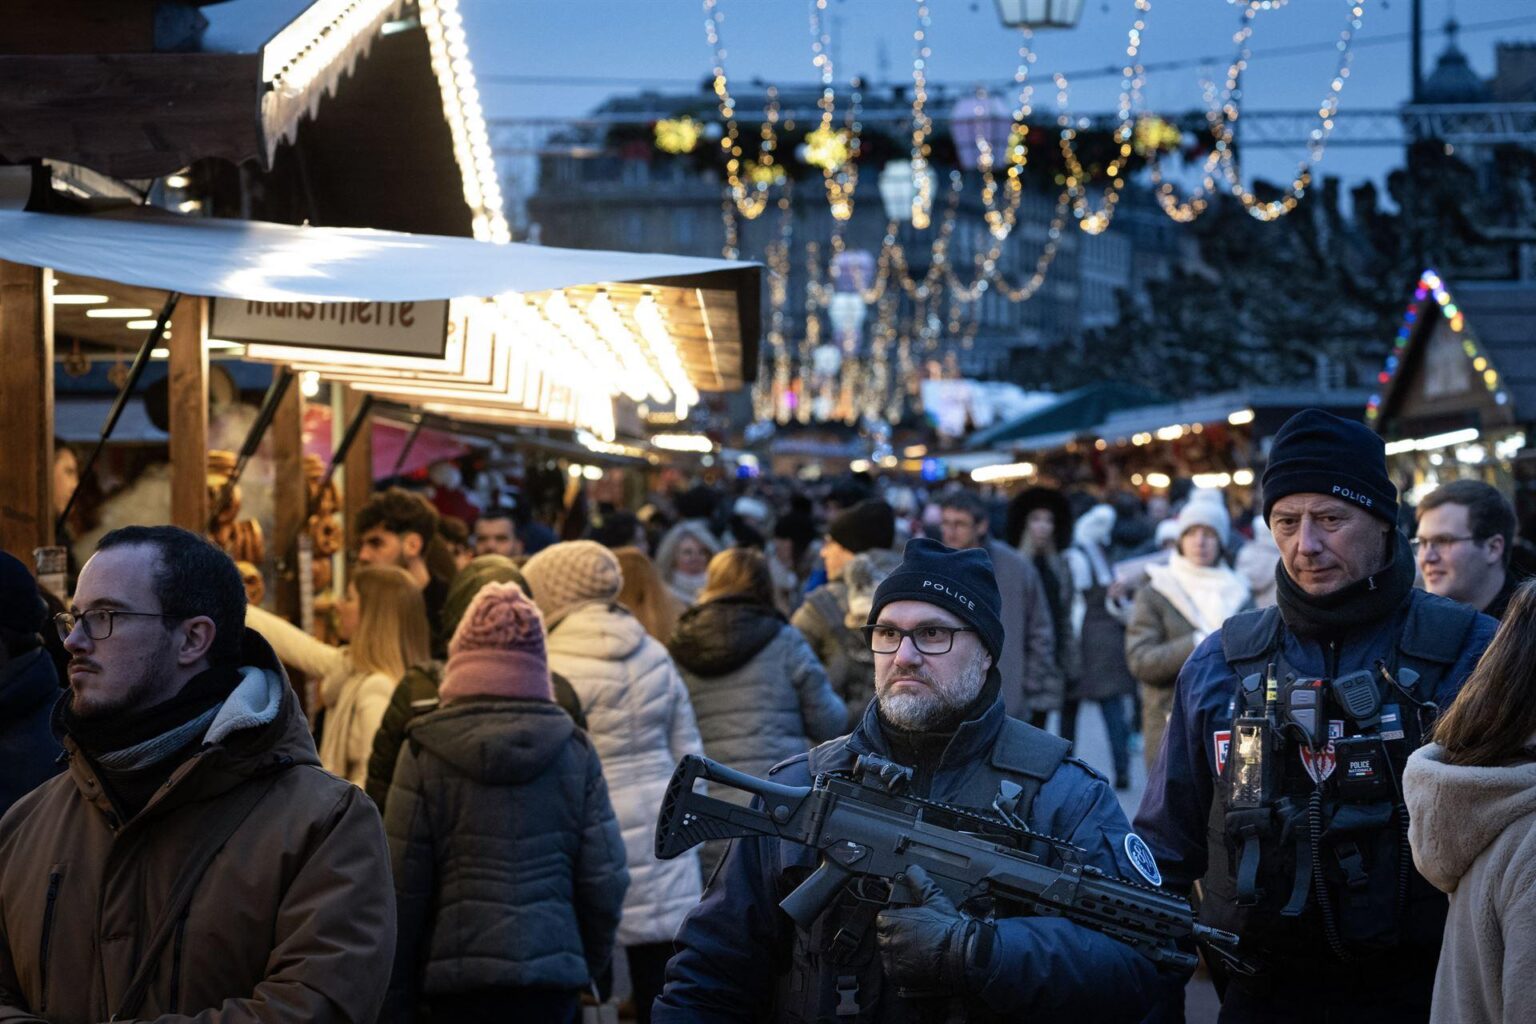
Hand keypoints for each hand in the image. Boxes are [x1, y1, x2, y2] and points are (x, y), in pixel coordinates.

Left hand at [875, 865, 983, 995]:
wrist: (959, 955)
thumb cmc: (947, 928)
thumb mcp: (934, 899)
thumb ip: (920, 882)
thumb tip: (913, 869)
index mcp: (891, 920)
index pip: (883, 918)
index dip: (896, 920)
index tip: (907, 923)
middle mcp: (887, 940)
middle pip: (884, 935)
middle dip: (897, 935)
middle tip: (915, 936)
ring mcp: (891, 959)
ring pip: (889, 952)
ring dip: (899, 951)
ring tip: (918, 949)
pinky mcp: (897, 974)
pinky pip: (893, 969)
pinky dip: (902, 966)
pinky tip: (917, 961)